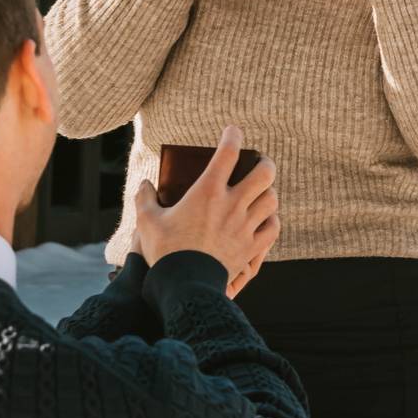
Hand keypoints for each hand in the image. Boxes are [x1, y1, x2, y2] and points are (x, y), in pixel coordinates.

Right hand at [134, 125, 279, 287]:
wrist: (185, 285)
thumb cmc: (166, 252)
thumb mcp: (147, 221)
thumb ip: (145, 198)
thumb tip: (146, 184)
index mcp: (208, 192)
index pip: (227, 153)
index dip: (233, 136)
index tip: (233, 131)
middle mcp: (232, 205)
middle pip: (264, 173)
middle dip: (264, 162)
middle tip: (260, 162)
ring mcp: (245, 226)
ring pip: (271, 200)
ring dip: (269, 192)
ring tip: (263, 191)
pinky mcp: (251, 248)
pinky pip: (272, 228)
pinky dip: (272, 220)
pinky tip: (266, 219)